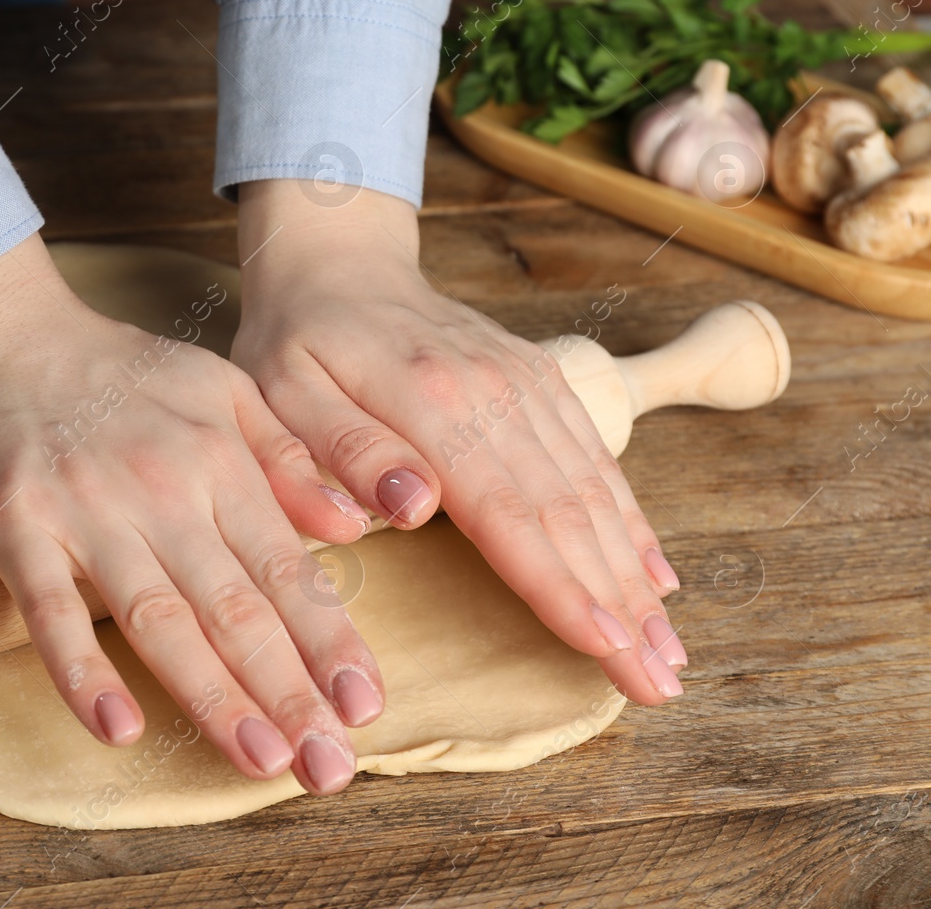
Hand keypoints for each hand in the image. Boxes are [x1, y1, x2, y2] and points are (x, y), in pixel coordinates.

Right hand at [0, 233, 383, 793]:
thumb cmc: (114, 371)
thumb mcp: (221, 388)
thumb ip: (288, 455)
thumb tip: (356, 525)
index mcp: (217, 458)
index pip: (284, 569)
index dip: (328, 641)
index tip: (365, 706)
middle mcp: (162, 489)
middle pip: (235, 607)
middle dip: (288, 692)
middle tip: (329, 767)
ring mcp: (87, 512)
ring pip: (160, 618)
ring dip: (213, 695)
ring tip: (260, 761)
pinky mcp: (17, 528)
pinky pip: (51, 611)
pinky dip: (84, 671)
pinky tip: (119, 729)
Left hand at [231, 180, 687, 704]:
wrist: (339, 265)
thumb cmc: (297, 343)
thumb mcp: (281, 393)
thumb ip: (343, 452)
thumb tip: (417, 509)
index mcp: (429, 401)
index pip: (507, 511)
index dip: (559, 586)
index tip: (606, 648)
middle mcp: (496, 391)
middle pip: (568, 513)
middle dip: (618, 605)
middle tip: (657, 684)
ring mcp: (528, 383)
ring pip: (596, 491)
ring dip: (636, 575)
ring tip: (669, 652)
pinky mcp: (542, 381)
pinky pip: (597, 458)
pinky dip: (631, 523)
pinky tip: (657, 578)